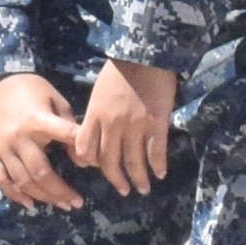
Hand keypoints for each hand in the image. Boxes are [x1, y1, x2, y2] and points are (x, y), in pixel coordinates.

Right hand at [0, 72, 84, 210]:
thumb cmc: (32, 90)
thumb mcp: (55, 99)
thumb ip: (68, 126)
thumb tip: (81, 158)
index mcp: (37, 120)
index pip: (63, 136)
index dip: (80, 151)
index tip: (93, 167)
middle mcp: (18, 137)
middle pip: (41, 172)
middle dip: (60, 191)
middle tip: (77, 203)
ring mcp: (2, 147)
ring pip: (23, 180)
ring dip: (43, 197)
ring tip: (61, 205)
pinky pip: (1, 179)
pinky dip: (14, 194)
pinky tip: (30, 204)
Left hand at [74, 56, 178, 195]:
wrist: (146, 55)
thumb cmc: (120, 69)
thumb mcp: (99, 91)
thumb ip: (97, 114)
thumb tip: (96, 132)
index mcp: (95, 115)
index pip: (85, 149)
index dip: (90, 163)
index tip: (97, 169)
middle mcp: (112, 125)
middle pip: (109, 162)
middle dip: (116, 180)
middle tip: (123, 190)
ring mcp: (135, 126)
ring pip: (133, 162)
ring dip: (138, 179)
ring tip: (142, 188)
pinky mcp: (156, 124)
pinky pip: (156, 152)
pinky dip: (157, 166)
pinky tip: (160, 173)